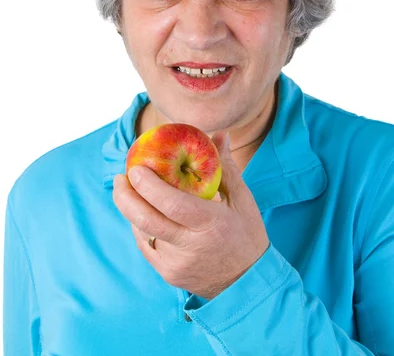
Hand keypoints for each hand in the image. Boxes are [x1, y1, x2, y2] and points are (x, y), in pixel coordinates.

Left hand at [112, 132, 269, 299]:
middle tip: (120, 177)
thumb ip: (225, 167)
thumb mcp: (242, 200)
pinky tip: (140, 212)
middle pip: (146, 220)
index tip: (135, 168)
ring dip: (131, 210)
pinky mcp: (168, 274)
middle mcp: (191, 246)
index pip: (172, 204)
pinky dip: (140, 227)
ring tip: (127, 190)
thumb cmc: (247, 236)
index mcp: (211, 224)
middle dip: (126, 196)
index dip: (149, 186)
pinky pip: (146, 246)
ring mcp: (176, 263)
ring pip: (143, 232)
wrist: (249, 283)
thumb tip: (218, 134)